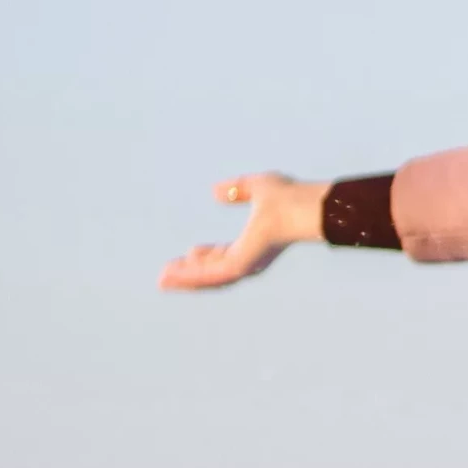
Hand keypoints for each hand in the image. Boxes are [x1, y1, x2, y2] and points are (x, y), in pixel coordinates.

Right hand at [158, 174, 327, 290]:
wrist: (304, 207)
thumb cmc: (291, 197)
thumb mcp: (257, 187)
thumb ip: (238, 189)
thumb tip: (216, 192)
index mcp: (256, 242)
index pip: (227, 254)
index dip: (208, 255)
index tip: (191, 251)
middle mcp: (252, 258)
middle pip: (216, 271)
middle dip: (192, 272)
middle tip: (167, 275)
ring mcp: (247, 264)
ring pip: (210, 277)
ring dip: (185, 279)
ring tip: (162, 281)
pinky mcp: (241, 266)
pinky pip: (210, 275)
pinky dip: (190, 276)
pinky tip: (171, 276)